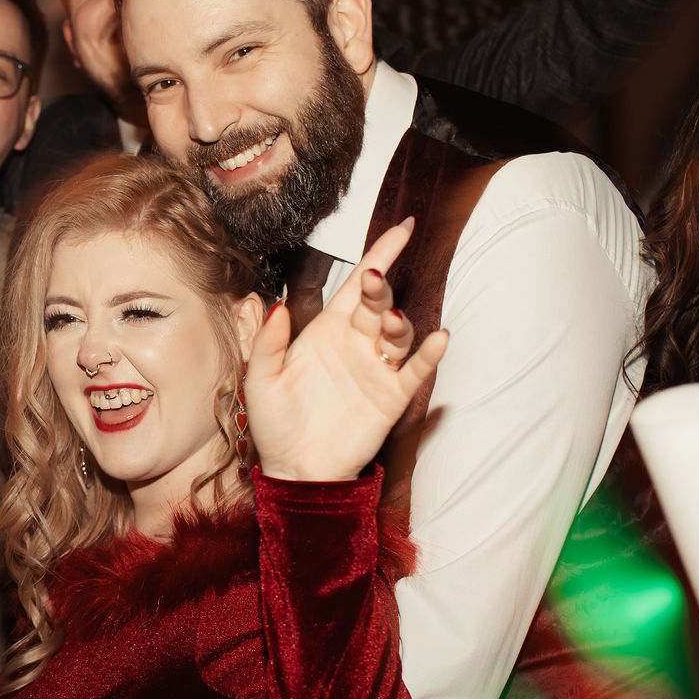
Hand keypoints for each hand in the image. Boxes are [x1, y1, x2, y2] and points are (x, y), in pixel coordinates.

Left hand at [247, 220, 447, 482]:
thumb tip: (277, 305)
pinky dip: (428, 355)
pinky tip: (437, 338)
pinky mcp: (390, 398)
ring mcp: (375, 370)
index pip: (356, 286)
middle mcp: (355, 344)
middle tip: (376, 279)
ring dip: (398, 322)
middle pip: (377, 304)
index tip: (401, 227)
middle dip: (381, 287)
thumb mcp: (260, 380)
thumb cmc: (275, 423)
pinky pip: (414, 371)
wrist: (293, 470)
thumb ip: (268, 343)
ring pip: (397, 334)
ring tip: (391, 319)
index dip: (379, 255)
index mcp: (326, 332)